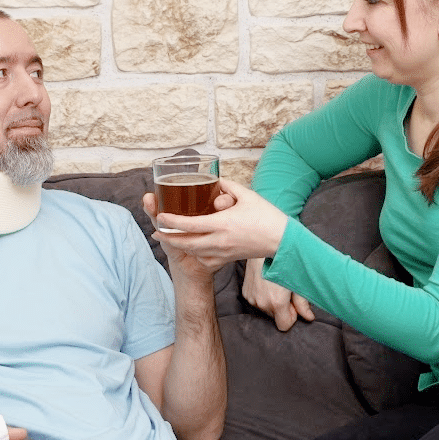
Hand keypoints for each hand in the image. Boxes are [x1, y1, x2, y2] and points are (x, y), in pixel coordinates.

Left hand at [151, 178, 289, 271]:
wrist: (282, 241)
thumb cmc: (266, 216)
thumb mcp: (247, 195)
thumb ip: (228, 186)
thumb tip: (215, 180)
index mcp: (223, 224)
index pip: (190, 224)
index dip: (172, 221)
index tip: (160, 216)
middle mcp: (220, 241)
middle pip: (186, 242)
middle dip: (168, 238)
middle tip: (156, 232)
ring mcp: (223, 252)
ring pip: (193, 252)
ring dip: (179, 246)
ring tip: (168, 239)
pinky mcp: (228, 259)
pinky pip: (205, 260)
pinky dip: (195, 254)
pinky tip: (191, 248)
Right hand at [243, 257, 314, 330]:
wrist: (265, 244)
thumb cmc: (286, 260)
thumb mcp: (299, 282)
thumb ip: (303, 304)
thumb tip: (309, 318)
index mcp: (276, 303)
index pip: (284, 326)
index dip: (291, 316)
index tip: (292, 303)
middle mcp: (262, 303)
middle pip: (275, 317)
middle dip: (281, 307)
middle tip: (285, 290)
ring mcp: (251, 298)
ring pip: (266, 308)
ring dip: (271, 301)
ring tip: (274, 284)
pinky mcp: (245, 292)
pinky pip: (257, 300)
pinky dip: (262, 295)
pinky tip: (266, 282)